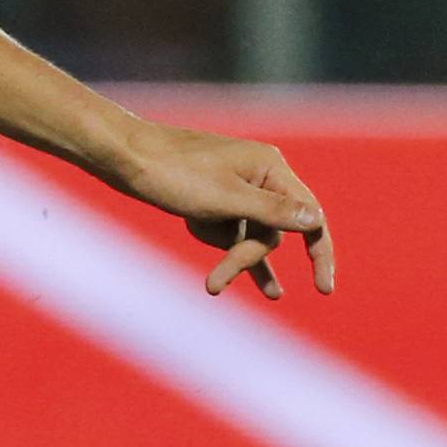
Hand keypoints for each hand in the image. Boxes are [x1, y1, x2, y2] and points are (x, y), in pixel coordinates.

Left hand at [112, 120, 337, 300]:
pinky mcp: (213, 196)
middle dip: (245, 257)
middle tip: (214, 283)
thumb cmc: (172, 174)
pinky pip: (228, 229)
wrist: (123, 157)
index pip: (311, 217)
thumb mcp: (225, 199)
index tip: (323, 289)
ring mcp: (235, 186)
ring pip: (248, 234)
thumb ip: (273, 211)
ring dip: (229, 255)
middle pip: (271, 231)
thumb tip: (316, 220)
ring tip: (212, 286)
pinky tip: (225, 275)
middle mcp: (259, 174)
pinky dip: (220, 245)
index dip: (320, 254)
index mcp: (270, 168)